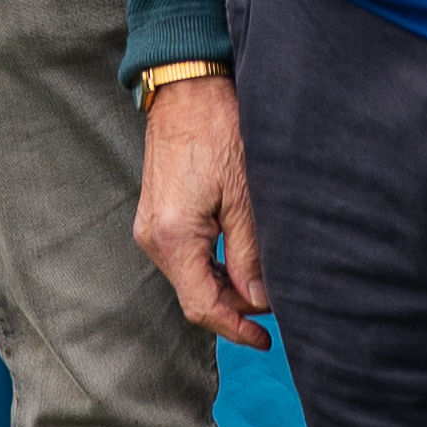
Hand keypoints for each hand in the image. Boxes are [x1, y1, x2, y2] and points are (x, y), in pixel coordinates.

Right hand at [131, 73, 269, 345]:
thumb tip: (258, 299)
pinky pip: (184, 255)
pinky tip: (239, 264)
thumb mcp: (244, 196)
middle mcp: (154, 237)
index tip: (265, 339)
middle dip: (234, 309)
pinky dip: (212, 267)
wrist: (186, 88)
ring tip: (262, 287)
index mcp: (173, 237)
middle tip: (275, 310)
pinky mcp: (157, 214)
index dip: (235, 328)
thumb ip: (249, 253)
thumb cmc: (217, 131)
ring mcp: (151, 226)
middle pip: (194, 295)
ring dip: (224, 287)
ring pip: (190, 277)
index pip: (202, 306)